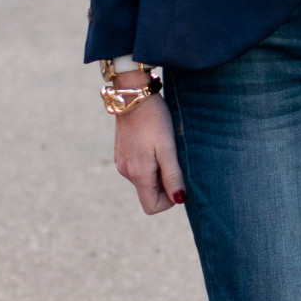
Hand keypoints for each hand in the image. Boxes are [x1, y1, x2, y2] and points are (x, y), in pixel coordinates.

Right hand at [112, 79, 185, 214]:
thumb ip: (172, 176)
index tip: (177, 180)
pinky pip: (137, 167)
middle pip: (148, 193)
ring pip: (143, 179)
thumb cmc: (154, 120)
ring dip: (156, 170)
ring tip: (162, 146)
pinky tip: (153, 141)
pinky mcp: (121, 151)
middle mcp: (126, 172)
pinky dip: (148, 161)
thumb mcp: (168, 148)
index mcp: (138, 174)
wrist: (133, 94)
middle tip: (172, 157)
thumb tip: (179, 200)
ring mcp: (122, 161)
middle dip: (164, 182)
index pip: (152, 206)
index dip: (168, 200)